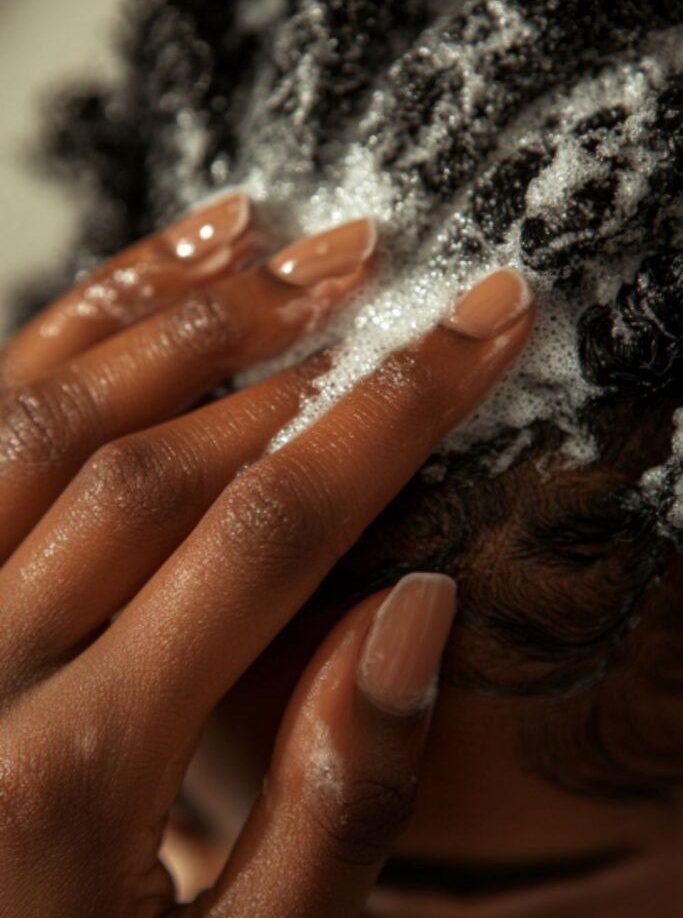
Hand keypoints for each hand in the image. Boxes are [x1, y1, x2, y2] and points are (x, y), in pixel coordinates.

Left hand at [0, 193, 532, 916]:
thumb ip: (336, 799)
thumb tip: (419, 609)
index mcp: (77, 771)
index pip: (268, 535)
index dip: (388, 416)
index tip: (474, 333)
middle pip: (167, 460)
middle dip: (303, 354)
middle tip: (398, 285)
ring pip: (58, 409)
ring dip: (191, 315)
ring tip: (300, 255)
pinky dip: (80, 328)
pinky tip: (165, 277)